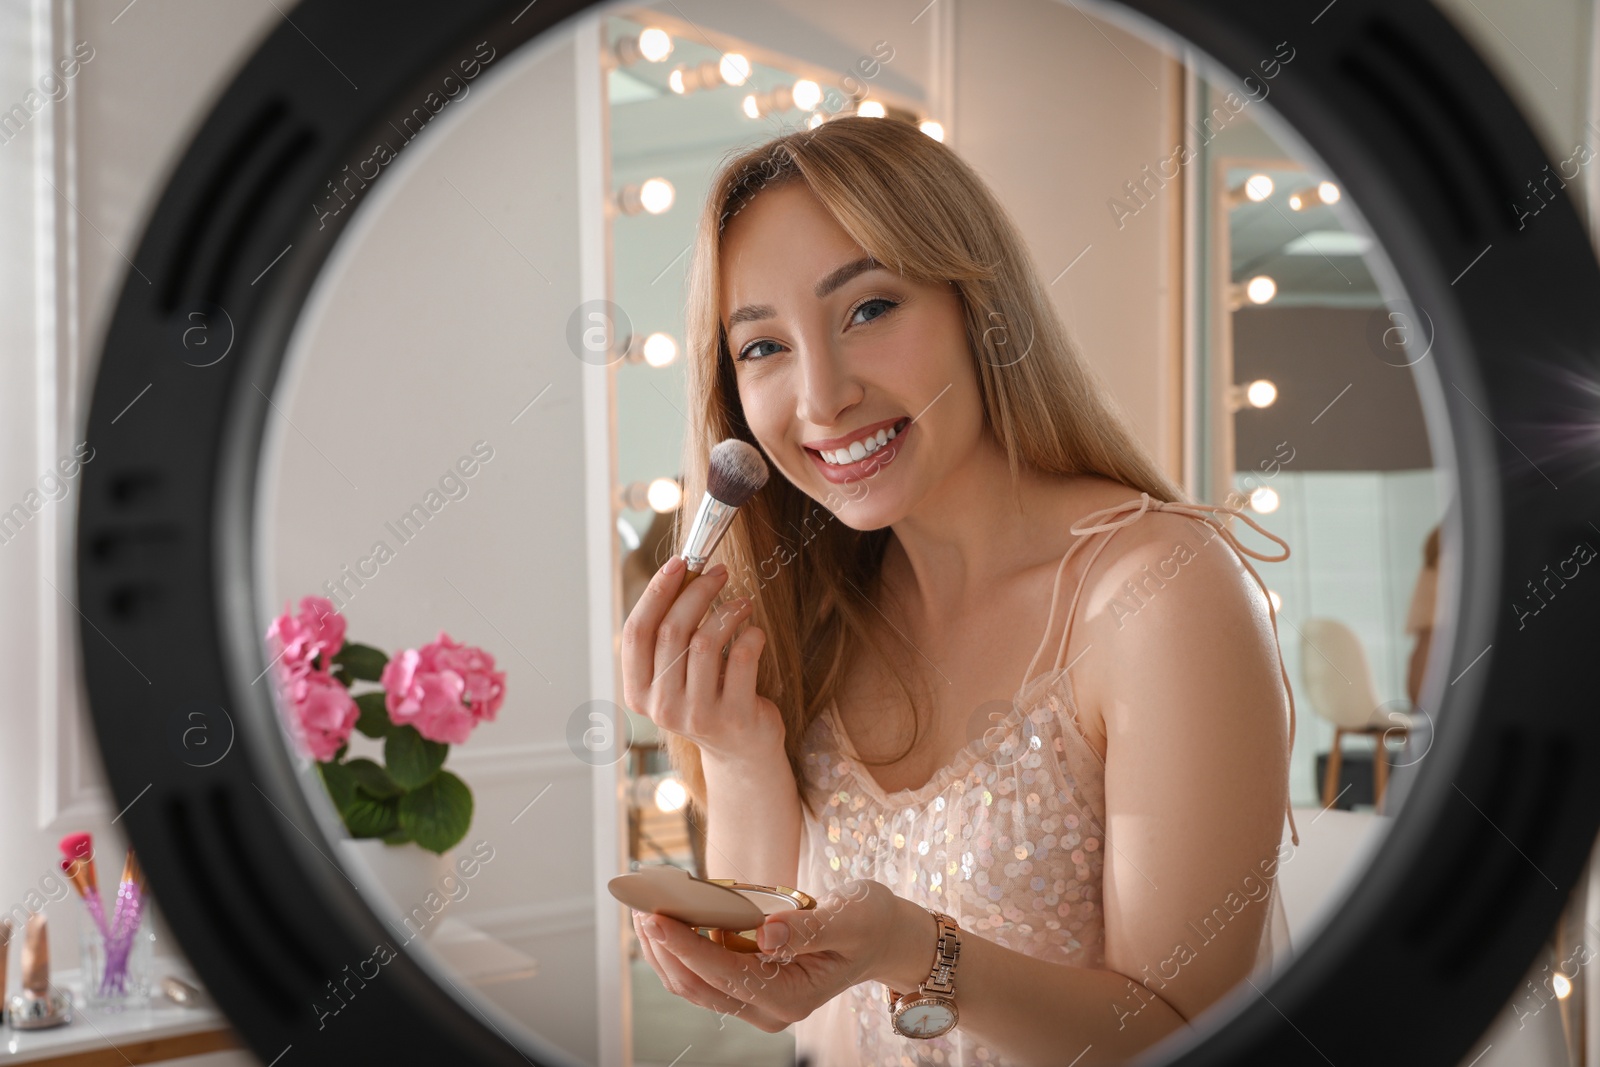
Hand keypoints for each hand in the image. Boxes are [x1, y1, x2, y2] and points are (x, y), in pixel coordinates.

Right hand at [620, 556, 784, 760]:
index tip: (679, 563)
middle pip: (672, 630)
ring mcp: (697, 715)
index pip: (637, 631)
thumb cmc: (708, 696)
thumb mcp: (677, 672)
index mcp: (638, 691)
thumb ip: (670, 633)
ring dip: (727, 610)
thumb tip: (681, 573)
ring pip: (705, 642)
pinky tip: (754, 633)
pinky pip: (741, 659)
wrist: (741, 749)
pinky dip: (750, 636)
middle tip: (719, 573)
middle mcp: (661, 707)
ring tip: (743, 603)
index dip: (656, 592)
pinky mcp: (734, 717)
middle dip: (697, 591)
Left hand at [628, 878, 894, 1032]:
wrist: (882, 938)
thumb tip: (766, 932)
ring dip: (665, 951)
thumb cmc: (869, 923)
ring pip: (695, 985)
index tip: (657, 917)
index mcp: (792, 997)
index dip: (686, 947)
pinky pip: (704, 974)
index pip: (725, 976)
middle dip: (664, 949)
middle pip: (699, 988)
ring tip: (644, 909)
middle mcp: (770, 1009)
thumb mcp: (851, 918)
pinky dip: (682, 948)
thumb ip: (808, 928)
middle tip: (640, 907)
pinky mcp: (749, 985)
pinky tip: (669, 919)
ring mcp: (757, 1001)